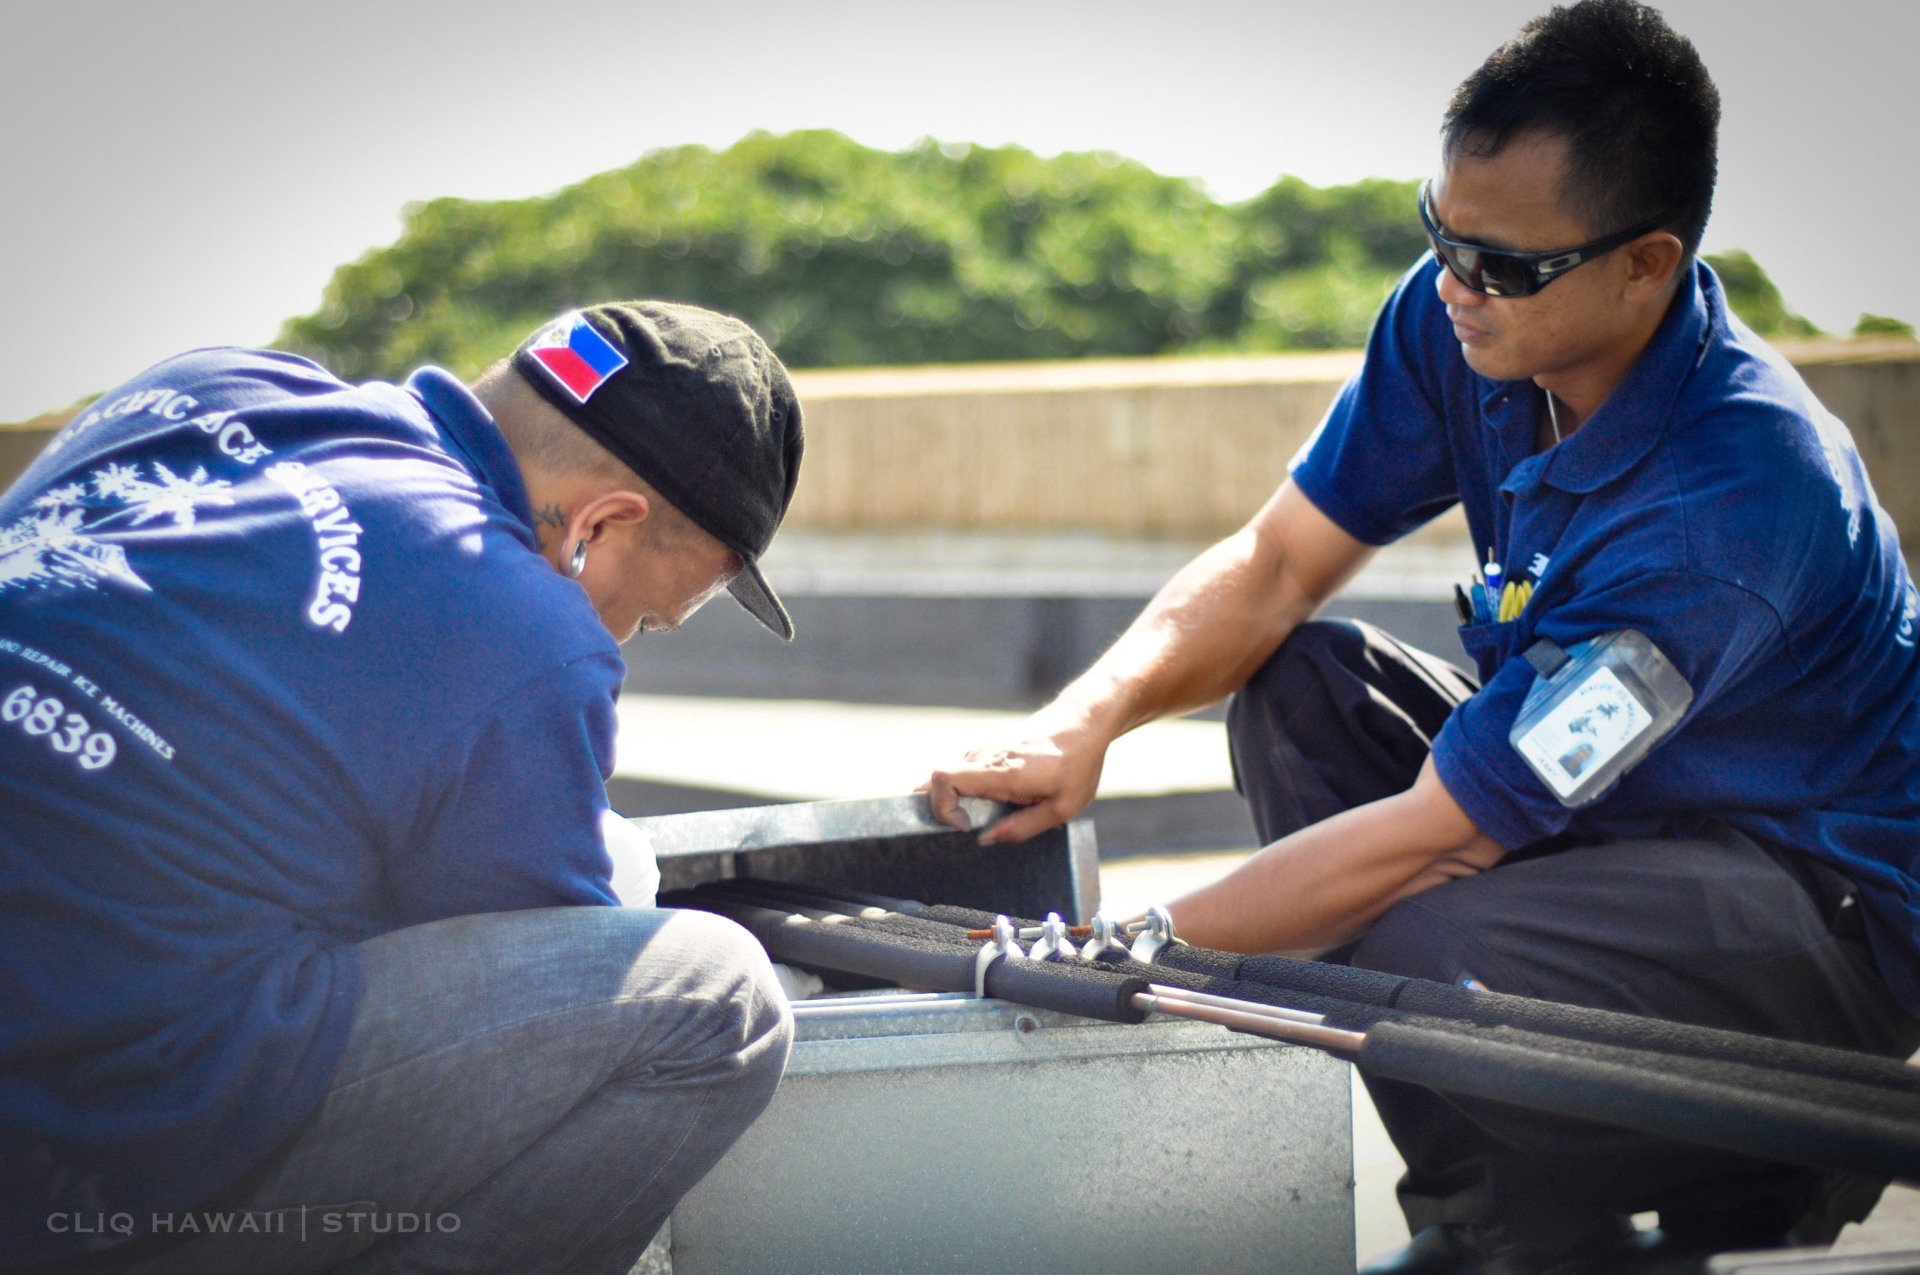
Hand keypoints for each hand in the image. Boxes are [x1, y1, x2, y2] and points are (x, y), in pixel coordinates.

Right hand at [922, 715, 1107, 844]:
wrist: (1084, 721)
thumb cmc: (1077, 764)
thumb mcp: (1062, 807)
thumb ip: (1022, 827)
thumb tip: (985, 840)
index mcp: (1001, 772)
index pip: (942, 780)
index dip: (943, 808)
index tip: (967, 826)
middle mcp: (985, 757)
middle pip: (935, 780)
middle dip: (940, 808)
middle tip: (966, 825)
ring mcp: (984, 749)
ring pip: (950, 776)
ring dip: (956, 799)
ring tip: (987, 815)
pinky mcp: (990, 748)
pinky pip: (964, 771)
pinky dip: (967, 789)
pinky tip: (995, 801)